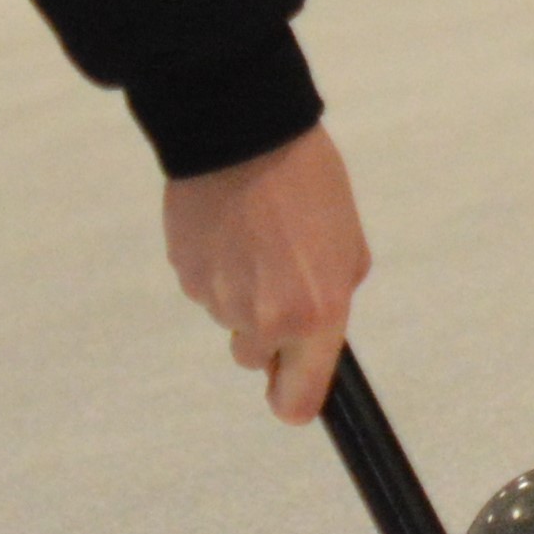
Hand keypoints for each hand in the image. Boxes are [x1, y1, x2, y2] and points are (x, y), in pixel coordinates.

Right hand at [159, 125, 370, 422]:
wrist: (243, 133)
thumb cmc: (308, 182)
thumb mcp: (348, 241)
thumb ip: (336, 293)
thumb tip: (317, 324)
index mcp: (315, 314)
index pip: (297, 401)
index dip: (294, 399)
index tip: (293, 387)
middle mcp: (264, 319)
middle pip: (256, 358)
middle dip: (267, 330)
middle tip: (277, 275)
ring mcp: (219, 299)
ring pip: (229, 319)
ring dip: (241, 293)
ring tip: (254, 238)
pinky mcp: (186, 274)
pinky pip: (205, 287)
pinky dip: (216, 268)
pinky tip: (228, 228)